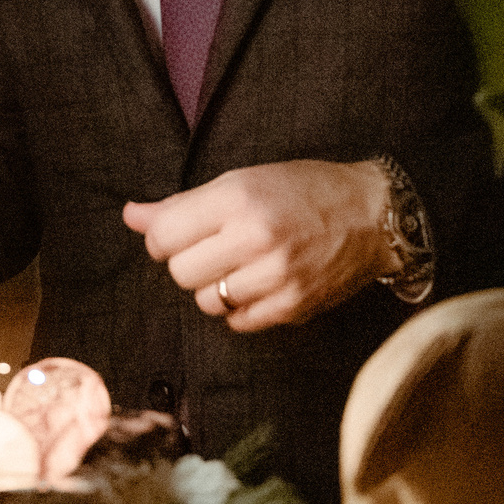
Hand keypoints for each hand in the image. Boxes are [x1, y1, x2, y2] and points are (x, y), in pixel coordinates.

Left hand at [123, 160, 394, 332]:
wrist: (372, 214)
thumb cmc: (302, 190)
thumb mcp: (242, 181)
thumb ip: (182, 204)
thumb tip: (131, 216)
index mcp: (238, 198)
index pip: (163, 236)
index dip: (164, 237)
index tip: (180, 233)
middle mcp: (256, 238)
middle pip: (179, 273)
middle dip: (188, 263)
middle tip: (214, 248)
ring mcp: (276, 277)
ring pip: (205, 302)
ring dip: (213, 287)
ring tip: (239, 266)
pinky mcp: (293, 307)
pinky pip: (237, 322)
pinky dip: (239, 308)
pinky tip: (258, 285)